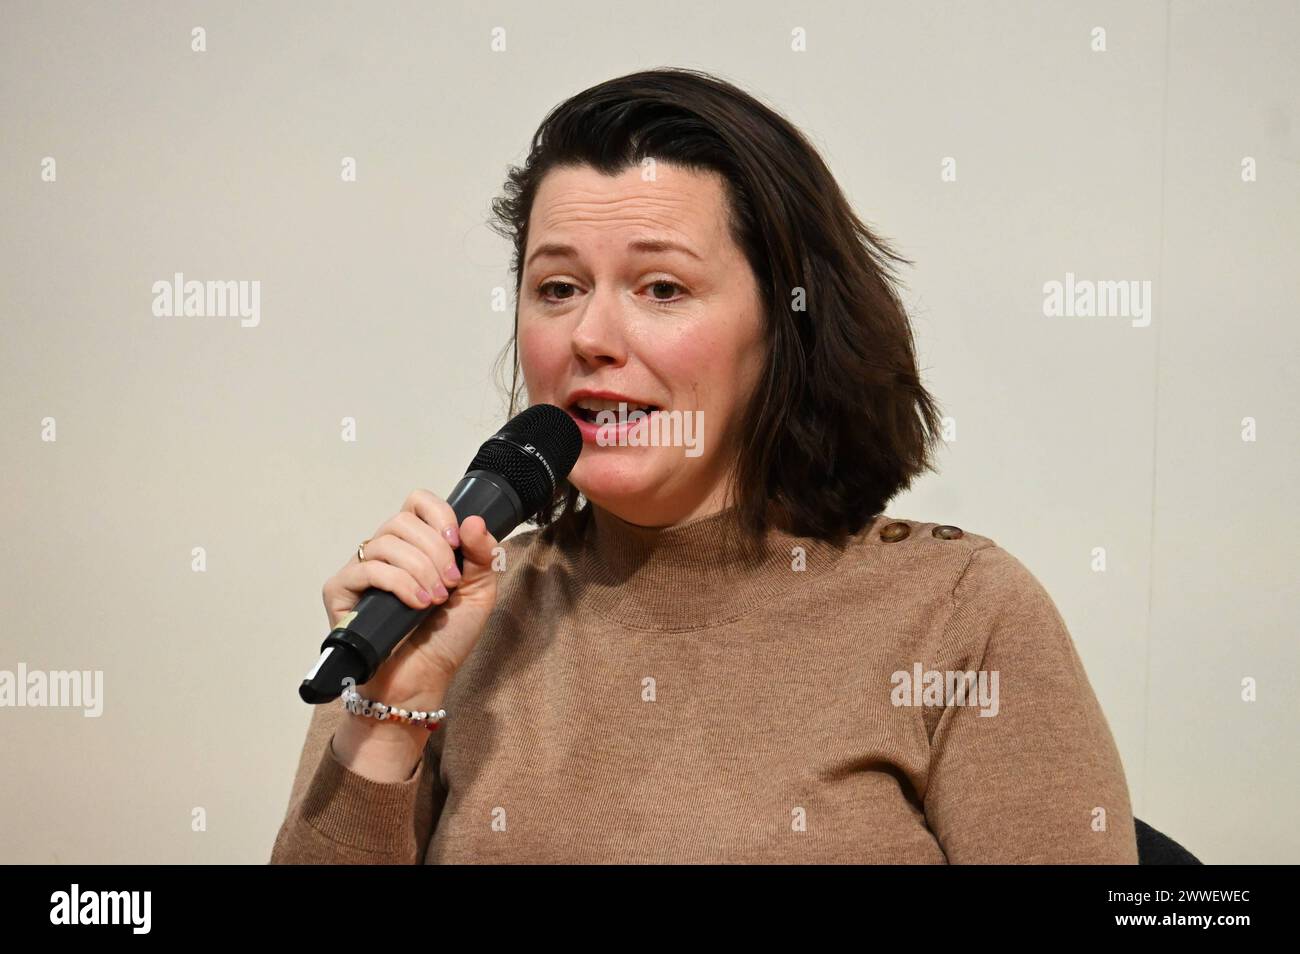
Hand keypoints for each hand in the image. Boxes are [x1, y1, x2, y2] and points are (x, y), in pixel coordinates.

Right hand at [321, 490, 500, 746]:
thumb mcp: (478, 592)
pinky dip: (399, 583)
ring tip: (435, 600)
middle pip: (403, 521)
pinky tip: (417, 605)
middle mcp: (385, 551)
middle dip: (435, 552)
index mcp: (416, 545)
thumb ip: (482, 554)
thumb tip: (472, 519)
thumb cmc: (445, 639)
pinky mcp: (340, 591)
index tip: (456, 543)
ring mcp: (360, 569)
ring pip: (386, 543)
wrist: (422, 680)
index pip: (417, 502)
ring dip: (420, 569)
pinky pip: (367, 568)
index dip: (438, 514)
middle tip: (450, 584)